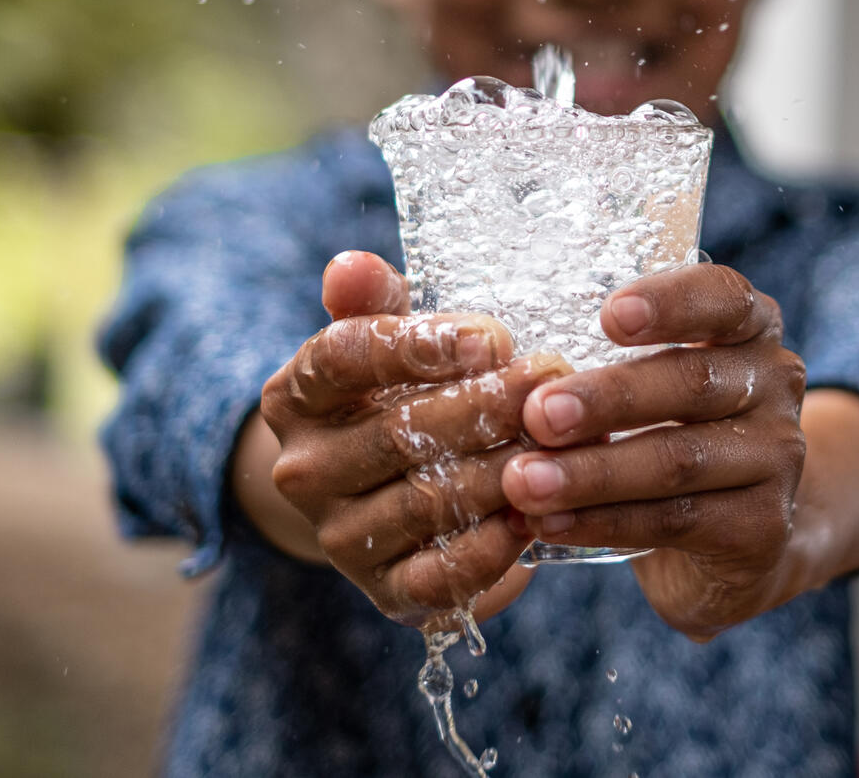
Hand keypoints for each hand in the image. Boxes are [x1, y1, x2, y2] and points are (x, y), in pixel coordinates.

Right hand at [254, 251, 562, 628]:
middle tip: (553, 376)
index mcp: (296, 395)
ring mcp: (341, 537)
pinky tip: (539, 513)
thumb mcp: (380, 334)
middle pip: (398, 433)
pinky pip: (440, 577)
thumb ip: (374, 298)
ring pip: (427, 502)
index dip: (419, 344)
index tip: (493, 335)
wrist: (371, 495)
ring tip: (563, 440)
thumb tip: (352, 265)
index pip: (345, 357)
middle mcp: (304, 470)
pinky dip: (493, 549)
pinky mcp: (384, 593)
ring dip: (503, 470)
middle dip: (486, 404)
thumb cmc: (392, 394)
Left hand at [499, 263, 808, 640]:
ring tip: (524, 481)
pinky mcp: (763, 525)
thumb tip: (498, 361)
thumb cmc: (672, 429)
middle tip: (538, 413)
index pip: (723, 297)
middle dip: (608, 398)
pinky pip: (676, 520)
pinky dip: (605, 522)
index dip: (669, 303)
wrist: (744, 532)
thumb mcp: (655, 379)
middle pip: (693, 382)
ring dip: (593, 472)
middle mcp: (774, 383)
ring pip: (679, 460)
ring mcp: (777, 457)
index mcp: (748, 327)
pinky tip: (551, 523)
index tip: (608, 315)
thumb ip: (604, 357)